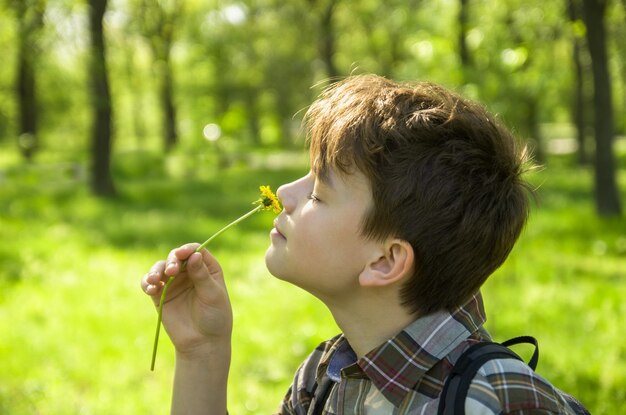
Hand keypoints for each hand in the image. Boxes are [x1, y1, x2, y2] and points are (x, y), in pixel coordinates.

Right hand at [141, 243, 232, 357]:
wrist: (202, 342)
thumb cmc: (214, 317)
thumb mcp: (212, 295)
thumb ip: (202, 276)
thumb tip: (195, 255)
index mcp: (207, 268)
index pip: (196, 251)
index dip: (187, 249)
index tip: (181, 254)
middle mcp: (190, 272)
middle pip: (176, 257)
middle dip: (171, 261)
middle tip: (171, 271)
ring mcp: (174, 283)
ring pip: (160, 268)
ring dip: (156, 270)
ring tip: (155, 280)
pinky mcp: (160, 295)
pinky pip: (150, 284)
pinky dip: (147, 283)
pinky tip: (151, 289)